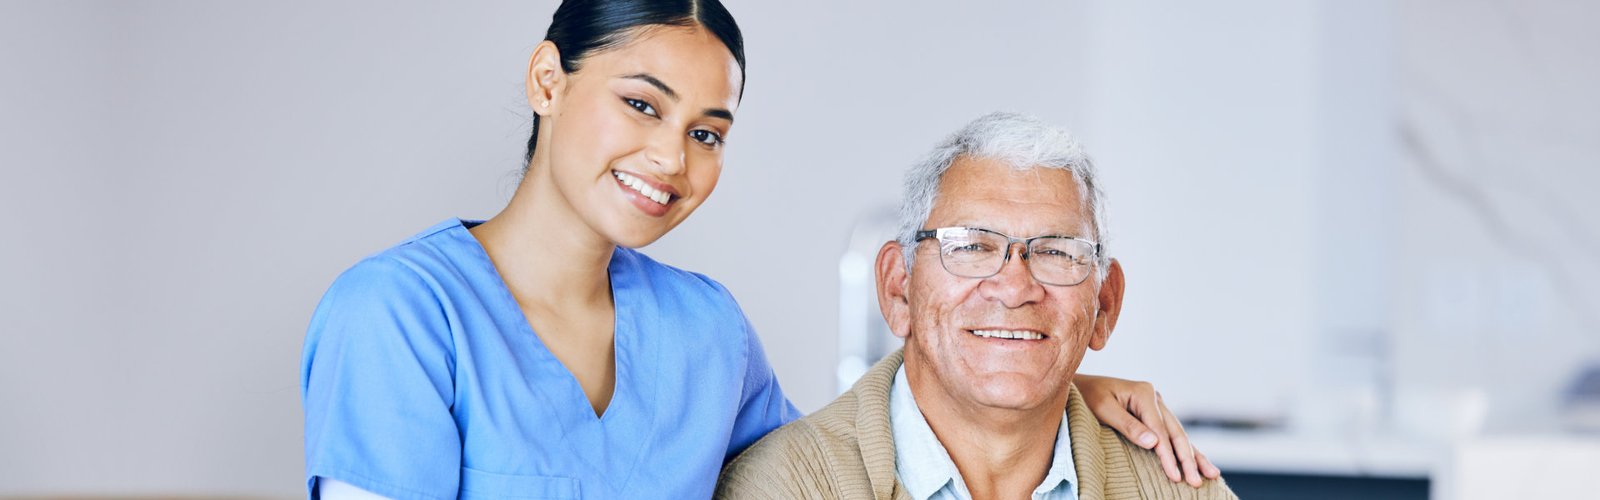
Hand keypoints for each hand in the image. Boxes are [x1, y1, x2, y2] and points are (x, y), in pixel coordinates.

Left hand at [1074, 374, 1221, 486]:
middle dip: (1187, 459)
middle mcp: (1154, 397)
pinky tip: (1199, 461)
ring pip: (1179, 434)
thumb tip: (1154, 443)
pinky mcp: (1154, 414)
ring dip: (1194, 456)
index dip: (1168, 455)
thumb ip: (1128, 426)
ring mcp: (1156, 406)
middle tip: (1196, 481)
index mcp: (1144, 393)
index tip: (1175, 475)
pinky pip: (1172, 434)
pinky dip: (1186, 449)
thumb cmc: (1087, 397)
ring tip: (1211, 474)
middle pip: (1175, 432)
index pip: (1160, 430)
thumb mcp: (1103, 409)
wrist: (1079, 387)